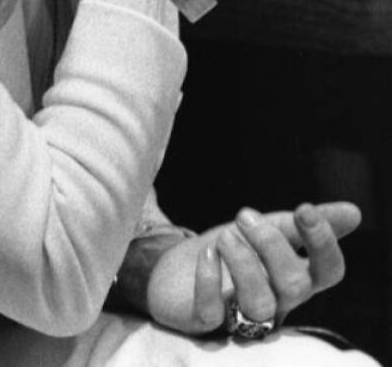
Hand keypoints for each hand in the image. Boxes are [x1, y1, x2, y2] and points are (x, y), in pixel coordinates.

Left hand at [141, 201, 359, 335]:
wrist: (174, 267)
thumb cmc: (232, 250)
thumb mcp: (269, 229)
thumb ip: (306, 223)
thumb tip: (355, 213)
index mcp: (296, 278)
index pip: (328, 272)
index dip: (323, 244)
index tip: (305, 209)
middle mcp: (276, 302)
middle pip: (293, 285)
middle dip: (272, 244)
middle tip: (244, 215)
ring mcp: (240, 316)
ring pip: (259, 304)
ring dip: (244, 263)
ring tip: (225, 235)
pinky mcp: (204, 321)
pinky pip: (212, 313)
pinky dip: (210, 281)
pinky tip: (207, 254)